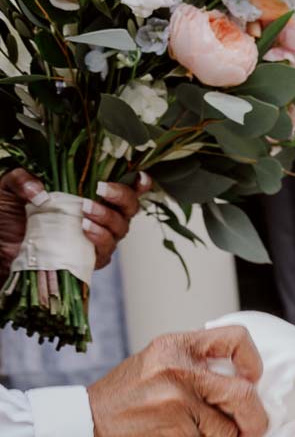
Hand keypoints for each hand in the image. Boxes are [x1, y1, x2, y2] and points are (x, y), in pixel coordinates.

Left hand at [0, 169, 150, 272]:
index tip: (139, 177)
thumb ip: (20, 179)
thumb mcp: (8, 189)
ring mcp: (97, 239)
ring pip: (120, 228)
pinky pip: (105, 251)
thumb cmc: (8, 218)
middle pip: (130, 208)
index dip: (138, 183)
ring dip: (107, 217)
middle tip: (101, 190)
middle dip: (122, 197)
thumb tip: (39, 189)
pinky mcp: (89, 259)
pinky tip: (85, 230)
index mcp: (87, 194)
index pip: (122, 188)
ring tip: (85, 211)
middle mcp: (99, 216)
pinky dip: (99, 239)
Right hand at [86, 326, 269, 436]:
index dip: (252, 361)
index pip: (235, 338)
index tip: (252, 380)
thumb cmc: (120, 403)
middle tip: (251, 432)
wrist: (83, 433)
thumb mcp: (153, 367)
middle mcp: (178, 371)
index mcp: (174, 347)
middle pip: (243, 393)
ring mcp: (179, 404)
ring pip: (229, 429)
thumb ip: (192, 366)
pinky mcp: (177, 435)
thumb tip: (240, 381)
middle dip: (254, 419)